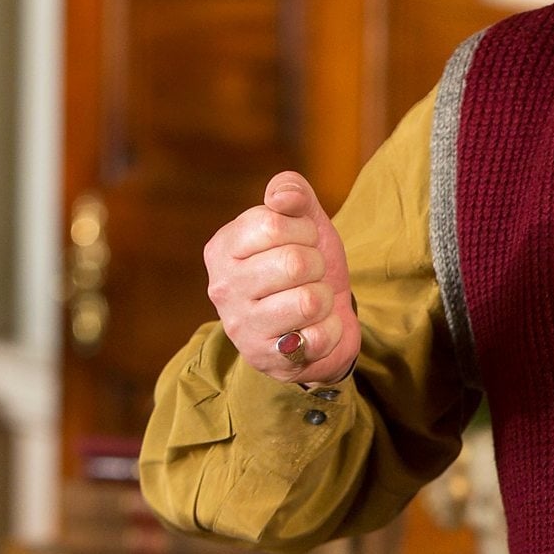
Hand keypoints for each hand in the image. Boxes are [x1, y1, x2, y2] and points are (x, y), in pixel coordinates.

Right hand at [202, 170, 359, 384]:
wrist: (320, 319)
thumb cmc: (306, 263)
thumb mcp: (303, 221)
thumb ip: (292, 193)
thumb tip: (281, 197)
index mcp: (222, 248)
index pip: (272, 223)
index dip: (304, 229)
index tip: (304, 240)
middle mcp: (222, 289)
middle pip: (294, 263)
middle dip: (317, 265)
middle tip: (310, 274)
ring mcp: (242, 328)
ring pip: (309, 301)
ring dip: (325, 298)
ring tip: (312, 301)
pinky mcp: (268, 360)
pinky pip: (320, 337)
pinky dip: (331, 330)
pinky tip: (315, 328)